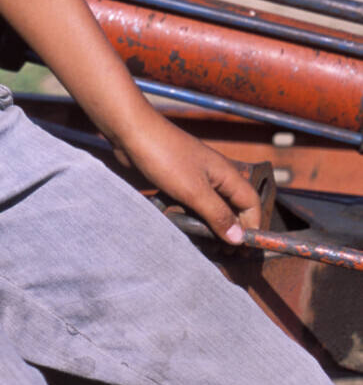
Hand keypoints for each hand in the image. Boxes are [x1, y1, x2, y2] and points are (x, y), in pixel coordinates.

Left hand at [118, 109, 261, 243]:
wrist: (131, 131)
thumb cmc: (164, 156)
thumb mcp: (194, 191)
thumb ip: (218, 214)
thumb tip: (239, 238)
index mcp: (226, 174)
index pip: (251, 204)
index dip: (253, 227)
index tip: (244, 251)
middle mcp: (214, 175)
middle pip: (234, 207)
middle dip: (233, 230)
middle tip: (224, 252)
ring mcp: (195, 177)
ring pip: (212, 207)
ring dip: (212, 226)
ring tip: (207, 246)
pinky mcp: (177, 180)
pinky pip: (193, 203)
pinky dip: (193, 217)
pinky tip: (186, 228)